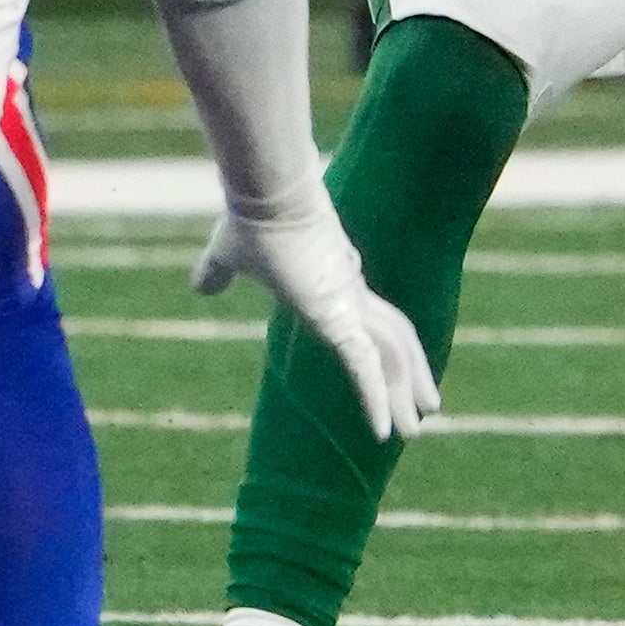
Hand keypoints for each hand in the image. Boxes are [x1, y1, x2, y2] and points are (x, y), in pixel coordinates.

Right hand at [191, 196, 437, 440]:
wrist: (268, 194)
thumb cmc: (251, 219)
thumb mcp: (229, 254)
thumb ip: (219, 273)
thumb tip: (199, 286)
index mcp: (334, 284)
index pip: (372, 322)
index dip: (386, 350)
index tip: (394, 375)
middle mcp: (351, 295)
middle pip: (393, 342)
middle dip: (409, 378)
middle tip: (425, 412)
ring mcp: (349, 305)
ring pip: (390, 358)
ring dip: (403, 396)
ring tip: (415, 429)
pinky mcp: (338, 315)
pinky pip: (365, 367)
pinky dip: (376, 400)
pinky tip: (383, 431)